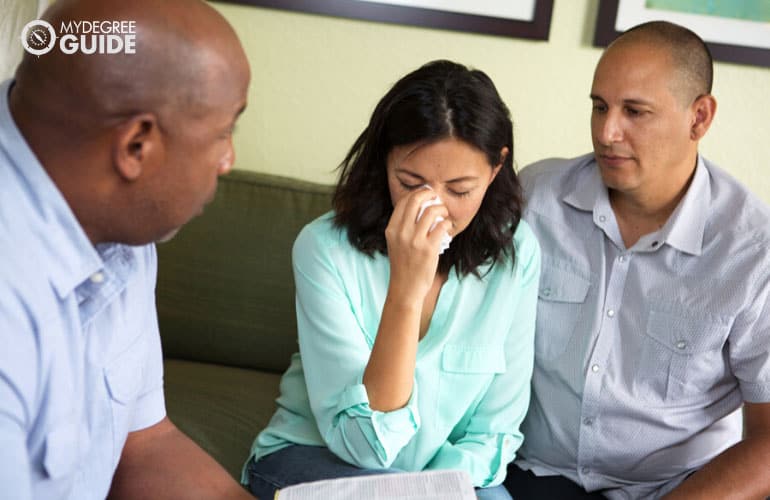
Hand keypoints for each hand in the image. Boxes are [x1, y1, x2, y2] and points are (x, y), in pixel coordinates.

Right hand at [385, 188, 451, 302]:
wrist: (405, 288)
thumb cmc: (403, 265)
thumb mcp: (395, 243)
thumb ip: (403, 226)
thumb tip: (421, 207)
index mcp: (391, 229)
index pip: (403, 201)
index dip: (417, 193)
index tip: (426, 194)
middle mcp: (401, 232)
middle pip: (415, 200)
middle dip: (429, 194)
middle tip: (436, 197)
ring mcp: (414, 240)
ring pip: (431, 211)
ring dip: (441, 209)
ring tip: (444, 214)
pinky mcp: (428, 249)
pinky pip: (442, 226)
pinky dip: (447, 224)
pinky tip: (447, 228)